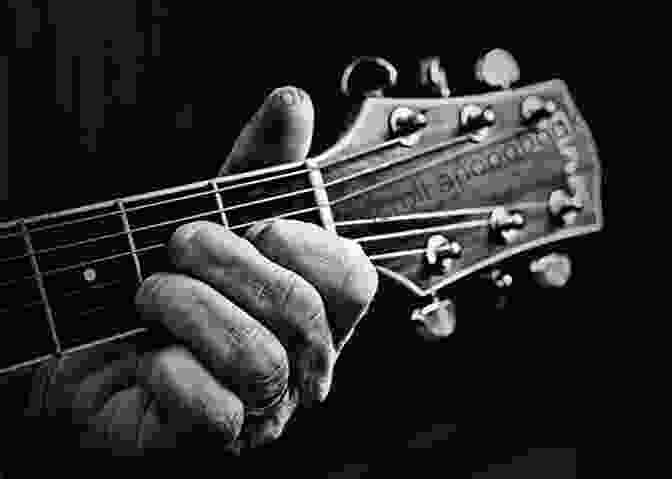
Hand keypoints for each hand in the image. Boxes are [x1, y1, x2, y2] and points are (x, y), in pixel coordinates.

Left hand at [30, 87, 378, 454]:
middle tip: (180, 244)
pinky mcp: (215, 441)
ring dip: (188, 307)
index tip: (259, 226)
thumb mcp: (213, 216)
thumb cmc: (166, 288)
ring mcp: (262, 409)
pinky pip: (212, 406)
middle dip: (228, 262)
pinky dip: (167, 366)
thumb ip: (257, 166)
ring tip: (150, 293)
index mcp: (312, 309)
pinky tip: (148, 356)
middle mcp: (300, 365)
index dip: (308, 244)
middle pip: (302, 313)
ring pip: (260, 359)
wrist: (90, 352)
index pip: (354, 280)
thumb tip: (294, 102)